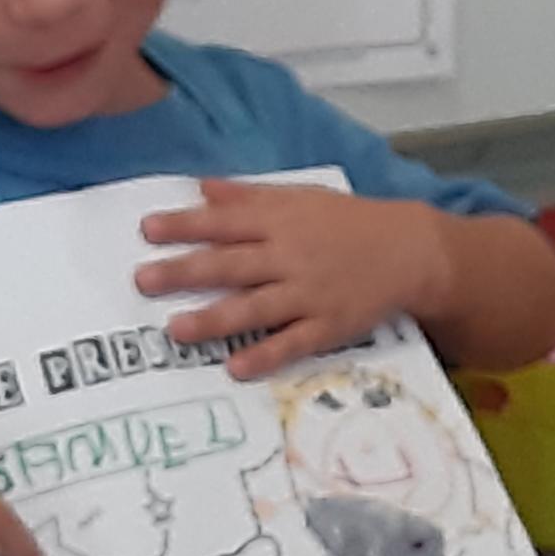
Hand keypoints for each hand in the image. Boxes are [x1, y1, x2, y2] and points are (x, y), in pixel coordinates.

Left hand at [135, 179, 448, 379]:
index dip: (185, 225)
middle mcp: (290, 256)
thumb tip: (201, 187)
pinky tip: (235, 367)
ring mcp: (308, 293)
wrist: (410, 251)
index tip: (147, 229)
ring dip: (214, 318)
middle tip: (144, 280)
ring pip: (254, 306)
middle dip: (185, 271)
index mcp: (281, 221)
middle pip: (230, 264)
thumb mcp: (301, 198)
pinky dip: (264, 355)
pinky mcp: (327, 325)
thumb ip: (250, 196)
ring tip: (176, 329)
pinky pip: (292, 342)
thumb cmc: (349, 223)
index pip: (224, 222)